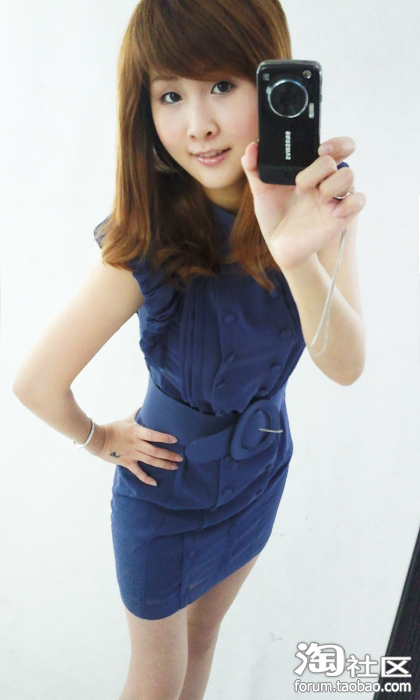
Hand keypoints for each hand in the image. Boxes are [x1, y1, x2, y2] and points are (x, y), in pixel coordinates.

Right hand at [85, 409, 182, 484]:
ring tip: (175, 467)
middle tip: (180, 458)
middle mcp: (136, 444)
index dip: (164, 438)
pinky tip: (155, 483)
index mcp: (136, 432)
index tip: (175, 440)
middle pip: (155, 451)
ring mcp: (132, 454)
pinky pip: (138, 472)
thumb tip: (143, 406)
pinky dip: (146, 479)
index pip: (153, 435)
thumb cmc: (113, 428)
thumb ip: (136, 414)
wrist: (98, 439)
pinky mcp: (127, 463)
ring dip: (163, 465)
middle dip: (169, 455)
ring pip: (150, 461)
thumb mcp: (126, 420)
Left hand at [241, 136, 366, 269]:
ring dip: (333, 183)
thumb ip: (254, 168)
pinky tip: (334, 210)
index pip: (332, 147)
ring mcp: (333, 198)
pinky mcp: (340, 216)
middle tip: (301, 182)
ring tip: (314, 196)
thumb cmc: (274, 215)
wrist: (279, 245)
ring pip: (349, 177)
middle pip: (340, 158)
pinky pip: (358, 201)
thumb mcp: (261, 192)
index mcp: (310, 169)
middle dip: (321, 166)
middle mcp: (324, 180)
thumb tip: (251, 148)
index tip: (320, 148)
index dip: (334, 143)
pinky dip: (351, 202)